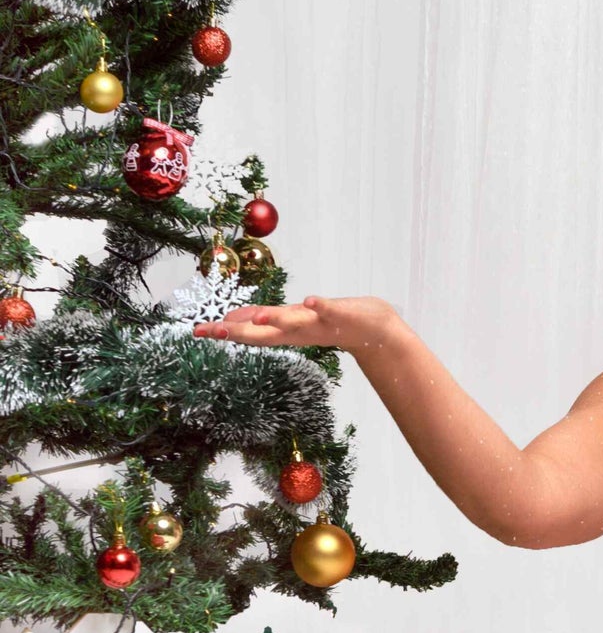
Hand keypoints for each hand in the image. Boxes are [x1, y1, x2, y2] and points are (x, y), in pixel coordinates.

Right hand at [193, 294, 399, 357]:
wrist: (374, 332)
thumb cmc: (329, 322)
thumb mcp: (289, 321)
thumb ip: (262, 320)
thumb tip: (230, 318)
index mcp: (284, 331)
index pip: (248, 331)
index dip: (223, 332)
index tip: (197, 332)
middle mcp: (297, 331)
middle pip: (264, 333)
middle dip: (239, 331)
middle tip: (214, 331)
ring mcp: (319, 323)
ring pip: (294, 323)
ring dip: (277, 321)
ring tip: (258, 318)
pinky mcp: (340, 315)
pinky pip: (329, 309)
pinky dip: (319, 305)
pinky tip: (309, 299)